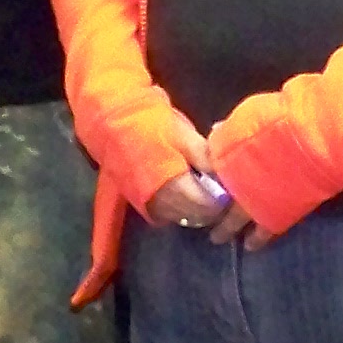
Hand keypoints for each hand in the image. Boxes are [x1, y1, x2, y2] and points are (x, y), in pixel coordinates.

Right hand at [142, 114, 271, 244]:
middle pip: (196, 218)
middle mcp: (162, 202)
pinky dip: (180, 209)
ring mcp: (149, 205)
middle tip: (220, 190)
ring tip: (204, 190)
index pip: (208, 206)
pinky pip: (167, 215)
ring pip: (182, 219)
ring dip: (196, 210)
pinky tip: (184, 192)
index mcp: (175, 185)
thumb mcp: (184, 135)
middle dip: (211, 208)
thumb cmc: (151, 124)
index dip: (222, 201)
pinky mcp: (140, 204)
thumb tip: (224, 175)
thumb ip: (205, 158)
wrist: (112, 123)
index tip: (230, 189)